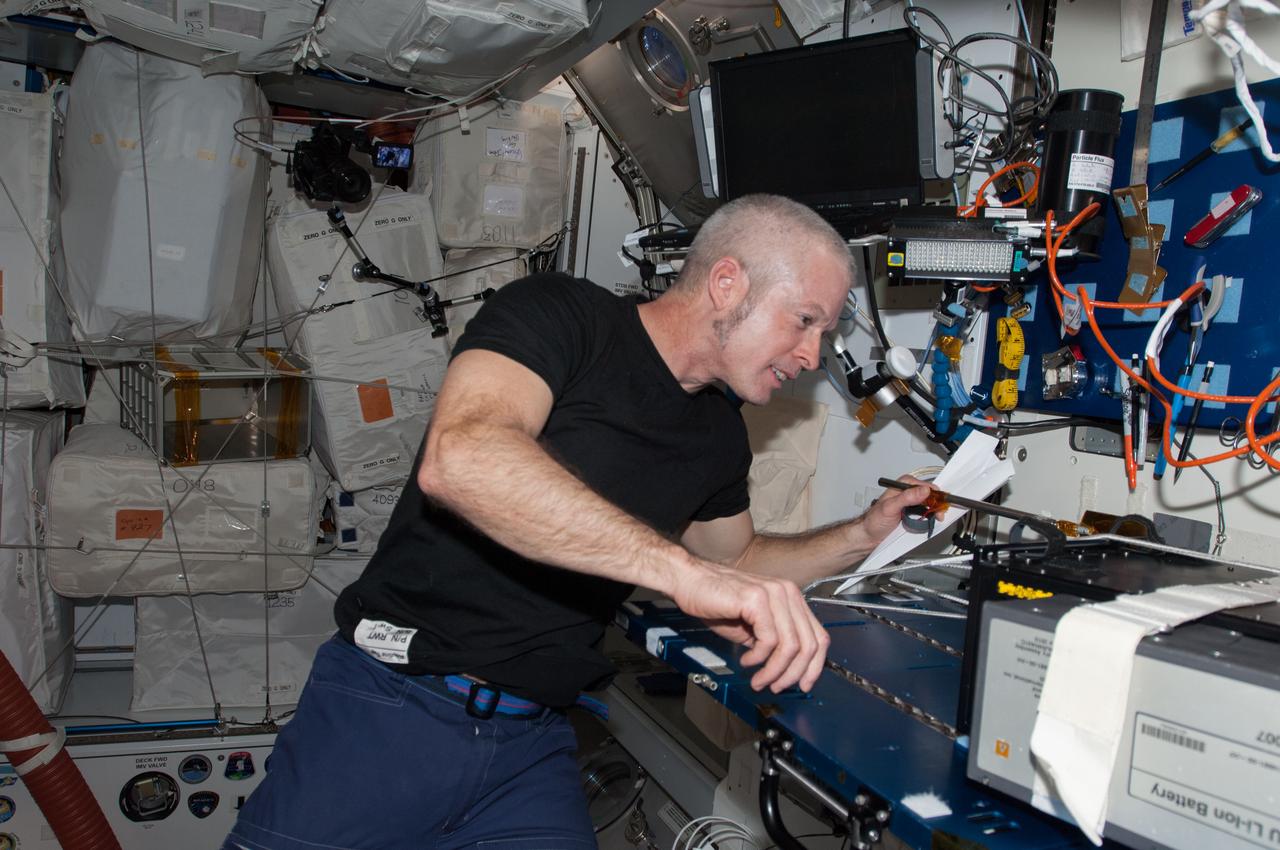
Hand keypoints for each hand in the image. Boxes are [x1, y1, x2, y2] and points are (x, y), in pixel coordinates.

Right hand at [669, 560, 829, 693]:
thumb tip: (787, 669)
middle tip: (776, 686)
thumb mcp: (752, 626)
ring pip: (790, 645)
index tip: (804, 684)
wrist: (689, 581)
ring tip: (758, 678)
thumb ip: (773, 642)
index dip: (815, 666)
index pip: (819, 636)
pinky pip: (769, 639)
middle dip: (794, 674)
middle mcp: (787, 592)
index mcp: (790, 597)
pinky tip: (746, 659)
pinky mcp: (757, 599)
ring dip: (774, 670)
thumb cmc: (716, 600)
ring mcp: (774, 593)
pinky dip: (759, 657)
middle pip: (809, 644)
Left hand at [858, 475, 933, 546]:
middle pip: (929, 495)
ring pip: (928, 505)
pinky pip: (924, 514)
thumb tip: (923, 490)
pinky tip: (928, 522)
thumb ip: (907, 498)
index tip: (940, 504)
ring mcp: (910, 504)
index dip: (935, 495)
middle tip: (939, 515)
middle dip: (936, 505)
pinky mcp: (911, 514)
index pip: (925, 486)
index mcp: (902, 486)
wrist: (868, 536)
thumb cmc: (873, 521)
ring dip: (934, 512)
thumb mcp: (890, 507)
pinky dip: (929, 518)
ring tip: (935, 519)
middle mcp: (907, 493)